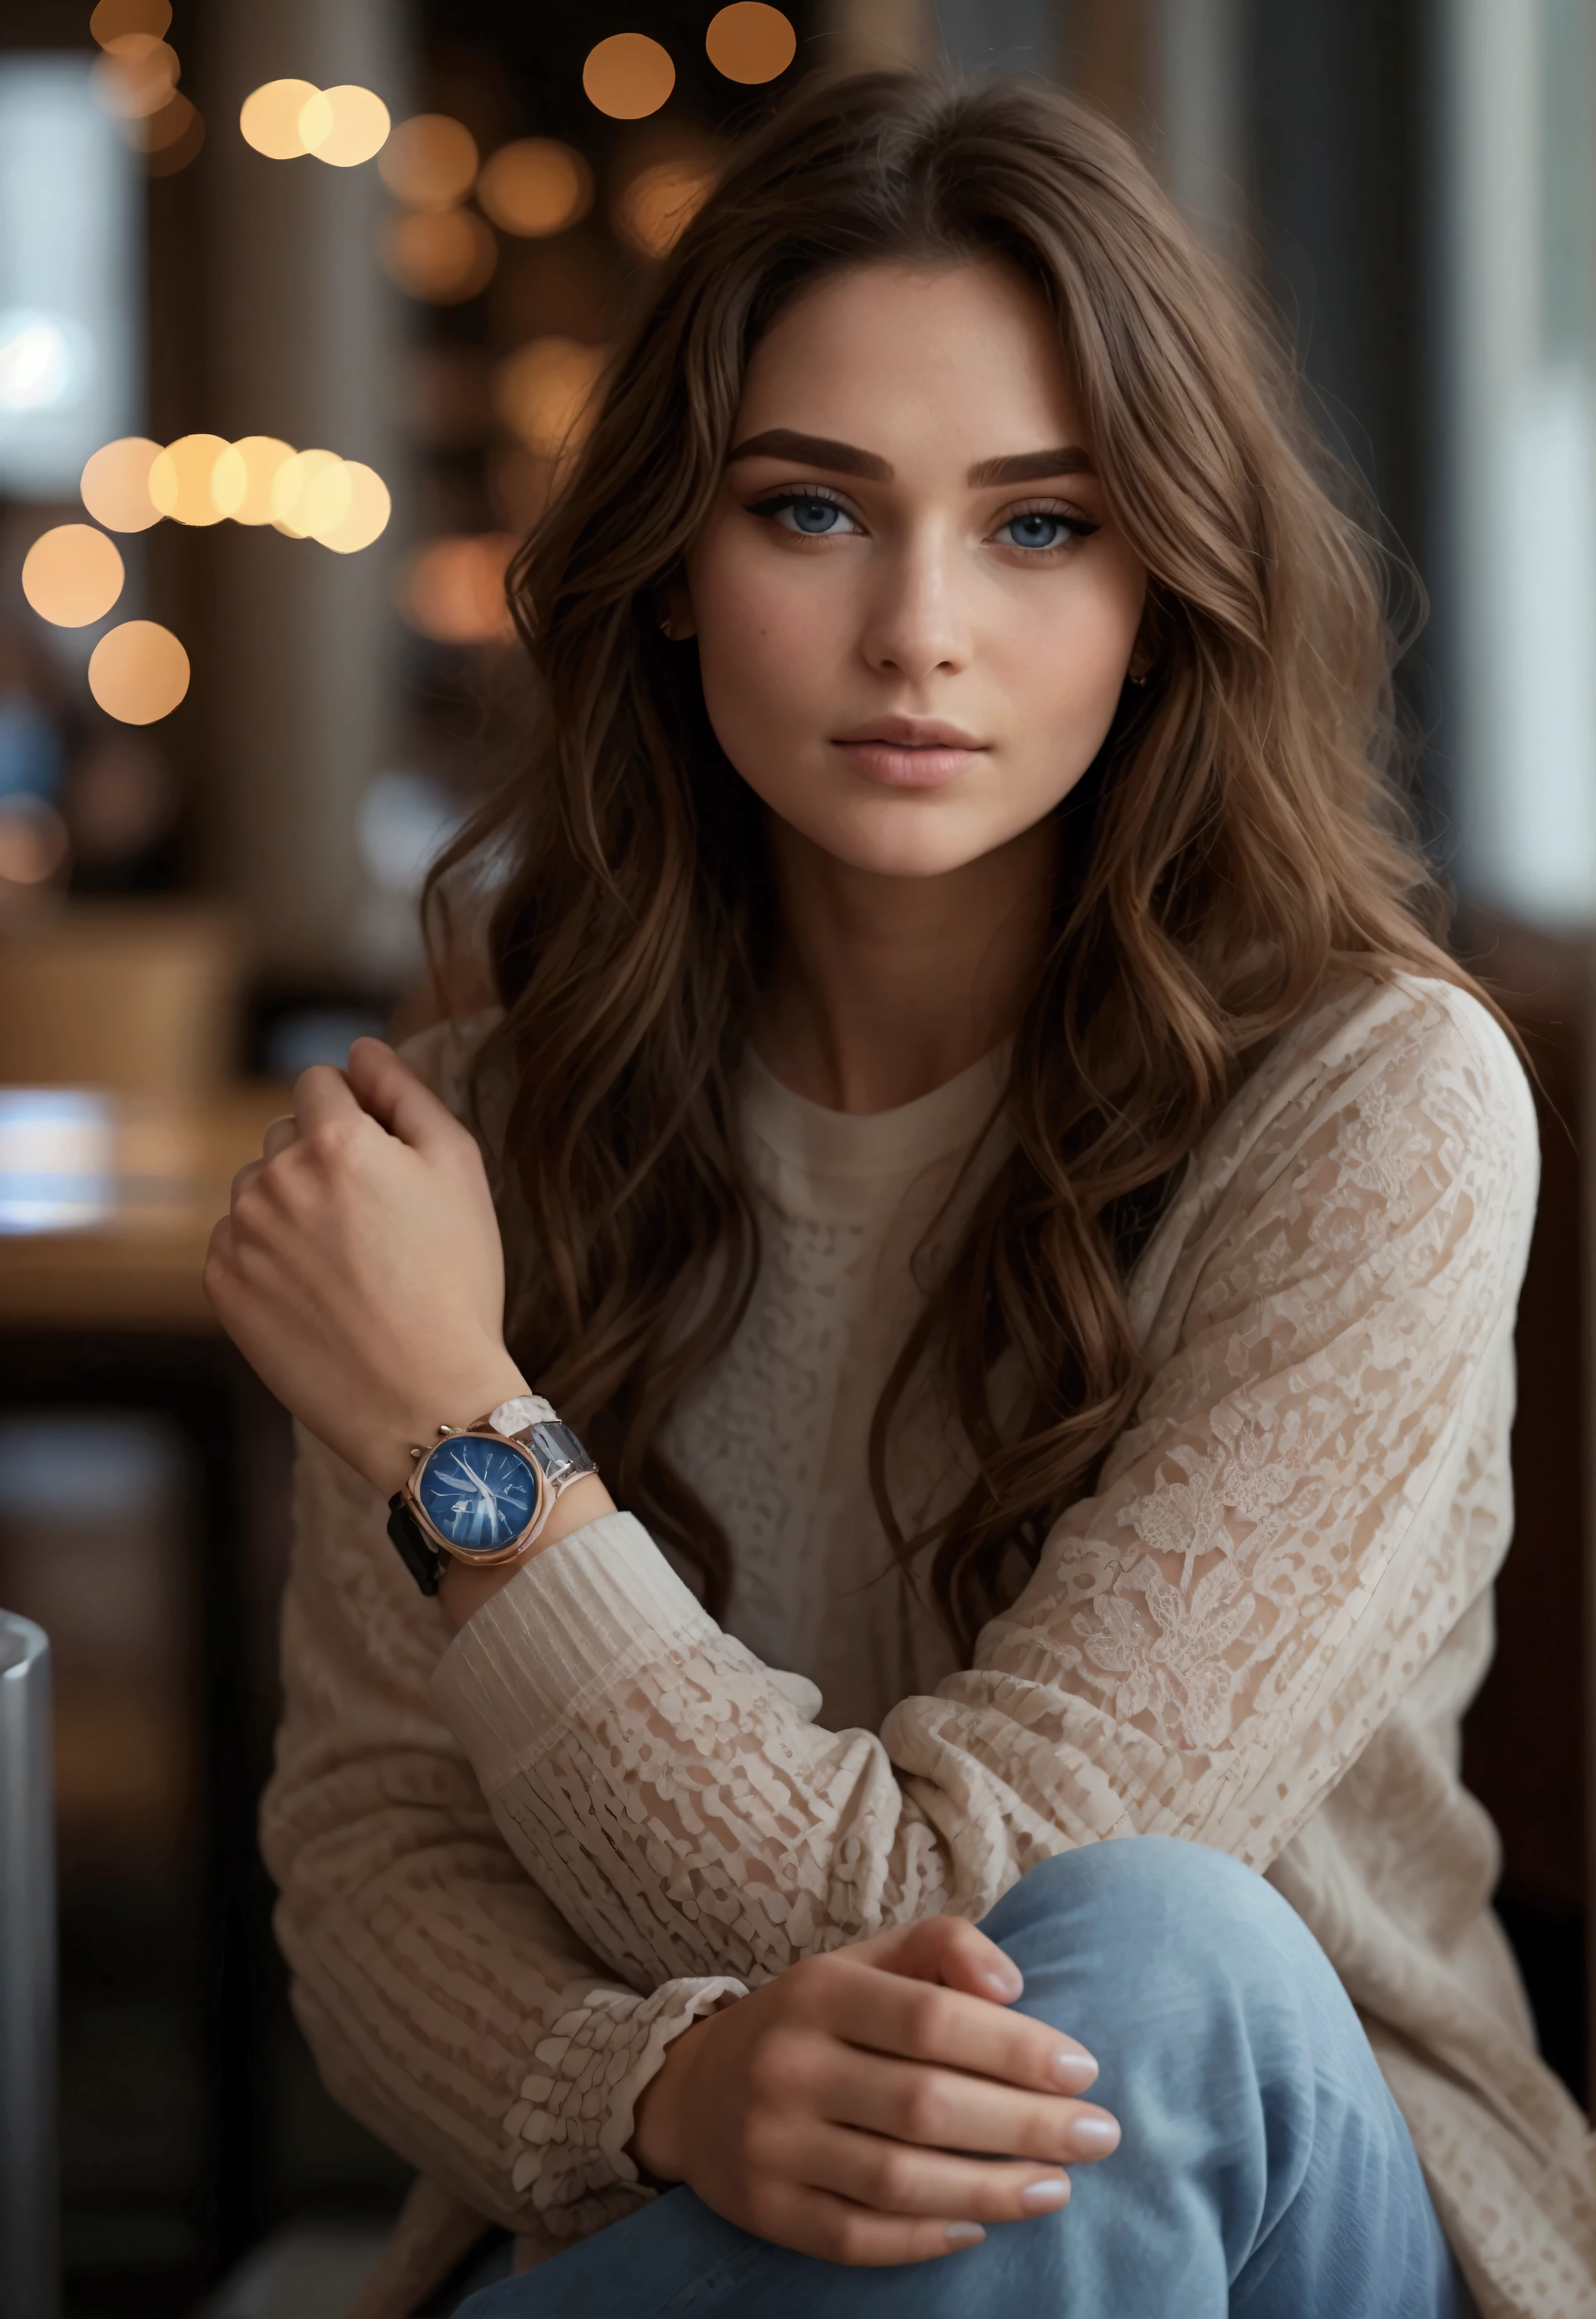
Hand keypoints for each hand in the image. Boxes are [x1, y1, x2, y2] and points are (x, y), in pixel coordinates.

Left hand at [204, 1038, 530, 1495]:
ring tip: (348, 1264)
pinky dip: (269, 1258)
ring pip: (258, 1190)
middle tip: (377, 1223)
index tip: (384, 1160)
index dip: (357, 1113)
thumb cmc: (456, 1281)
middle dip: (323, 1159)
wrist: (423, 1395)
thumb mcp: (459, 1169)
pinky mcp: (222, 1287)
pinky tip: (318, 1293)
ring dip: (292, 1208)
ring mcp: (241, 1235)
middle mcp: (275, 1179)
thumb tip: (361, 1049)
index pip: (320, 1081)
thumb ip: (406, 1092)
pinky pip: (237, 1244)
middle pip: (287, 1135)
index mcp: (335, 1140)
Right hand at [631, 1914, 1118, 2266]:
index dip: (1015, 2047)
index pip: (932, 2019)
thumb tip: (1013, 1984)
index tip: (1083, 2070)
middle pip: (926, 2105)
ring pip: (899, 2181)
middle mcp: (789, 2065)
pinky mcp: (766, 2211)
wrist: (694, 2088)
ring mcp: (772, 2144)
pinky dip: (926, 2239)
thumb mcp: (865, 1961)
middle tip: (1098, 2135)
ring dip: (992, 2190)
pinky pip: (857, 2238)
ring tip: (1058, 2187)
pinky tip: (980, 2229)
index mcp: (818, 1991)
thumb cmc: (813, 2018)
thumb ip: (941, 1947)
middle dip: (1027, 2124)